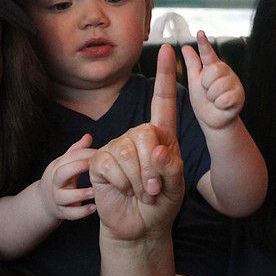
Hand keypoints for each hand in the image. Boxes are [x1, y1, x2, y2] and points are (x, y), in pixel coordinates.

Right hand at [38, 133, 98, 221]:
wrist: (44, 203)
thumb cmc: (60, 179)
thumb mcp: (65, 164)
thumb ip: (77, 150)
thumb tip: (89, 136)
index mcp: (57, 167)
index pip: (68, 157)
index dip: (84, 153)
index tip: (101, 152)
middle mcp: (55, 183)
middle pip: (61, 173)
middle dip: (77, 168)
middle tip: (95, 166)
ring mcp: (57, 198)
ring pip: (64, 196)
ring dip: (79, 194)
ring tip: (94, 192)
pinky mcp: (61, 213)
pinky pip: (70, 214)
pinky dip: (81, 212)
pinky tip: (94, 208)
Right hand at [89, 44, 184, 240]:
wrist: (139, 226)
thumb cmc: (161, 203)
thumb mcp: (176, 186)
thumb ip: (170, 167)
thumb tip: (155, 150)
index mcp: (161, 136)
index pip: (164, 101)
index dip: (165, 75)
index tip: (168, 49)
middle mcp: (137, 136)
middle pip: (145, 132)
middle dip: (152, 166)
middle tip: (153, 188)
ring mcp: (116, 146)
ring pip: (128, 152)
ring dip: (138, 180)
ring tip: (140, 192)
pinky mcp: (99, 161)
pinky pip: (111, 165)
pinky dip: (122, 183)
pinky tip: (123, 191)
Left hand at [182, 30, 244, 131]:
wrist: (213, 120)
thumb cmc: (204, 100)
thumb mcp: (195, 81)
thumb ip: (192, 64)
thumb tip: (185, 47)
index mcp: (213, 66)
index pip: (207, 53)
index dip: (204, 43)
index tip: (200, 33)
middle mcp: (225, 72)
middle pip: (212, 71)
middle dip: (206, 84)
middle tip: (208, 91)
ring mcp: (234, 83)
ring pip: (218, 86)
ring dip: (212, 96)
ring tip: (215, 99)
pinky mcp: (240, 96)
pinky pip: (224, 98)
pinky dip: (220, 104)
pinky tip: (222, 105)